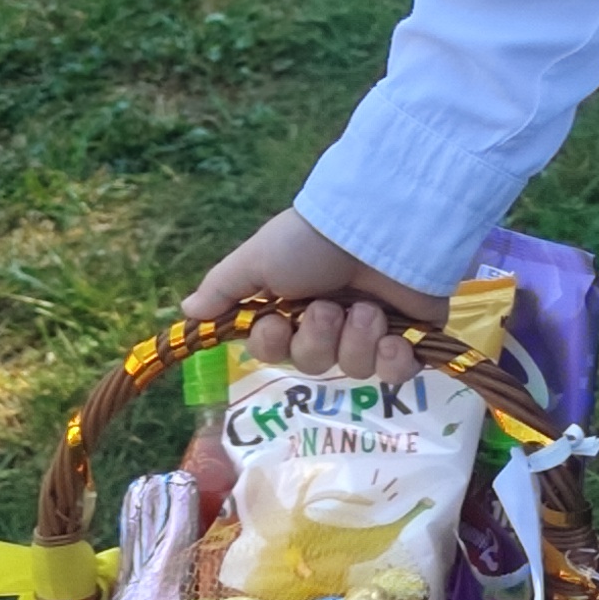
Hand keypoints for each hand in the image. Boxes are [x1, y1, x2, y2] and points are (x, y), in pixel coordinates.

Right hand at [183, 211, 447, 384]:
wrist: (378, 225)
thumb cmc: (312, 241)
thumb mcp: (257, 258)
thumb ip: (223, 289)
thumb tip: (186, 313)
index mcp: (294, 306)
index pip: (275, 351)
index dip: (275, 344)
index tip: (279, 321)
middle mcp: (331, 322)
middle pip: (313, 363)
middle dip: (319, 339)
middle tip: (331, 308)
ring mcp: (372, 331)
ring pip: (354, 369)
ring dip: (358, 339)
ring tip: (369, 309)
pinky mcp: (411, 338)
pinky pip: (397, 375)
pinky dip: (394, 361)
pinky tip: (395, 340)